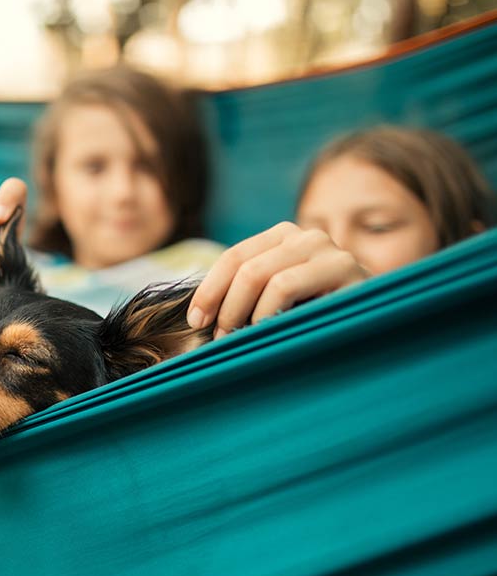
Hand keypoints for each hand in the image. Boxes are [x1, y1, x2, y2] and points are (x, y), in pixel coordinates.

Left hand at [187, 222, 370, 338]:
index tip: (196, 320)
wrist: (377, 325)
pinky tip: (267, 332)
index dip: (209, 289)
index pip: (233, 257)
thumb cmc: (318, 319)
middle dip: (223, 305)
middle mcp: (306, 236)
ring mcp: (328, 249)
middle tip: (219, 338)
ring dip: (242, 313)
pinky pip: (286, 286)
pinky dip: (267, 313)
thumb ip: (247, 296)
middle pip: (244, 266)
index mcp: (283, 238)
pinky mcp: (346, 269)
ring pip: (261, 275)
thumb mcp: (277, 303)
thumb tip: (198, 315)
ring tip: (240, 339)